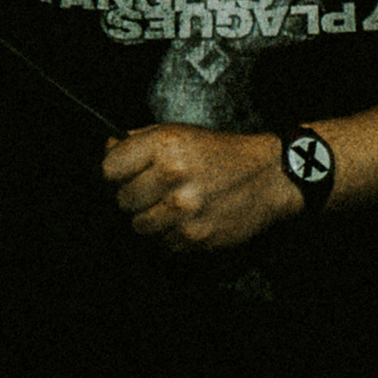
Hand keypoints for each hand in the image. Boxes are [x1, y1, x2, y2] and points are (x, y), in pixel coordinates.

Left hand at [101, 124, 299, 252]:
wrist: (269, 178)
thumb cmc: (222, 153)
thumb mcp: (181, 133)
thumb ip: (140, 139)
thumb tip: (108, 148)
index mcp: (165, 144)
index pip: (109, 169)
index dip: (115, 173)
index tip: (124, 175)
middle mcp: (172, 175)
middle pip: (121, 201)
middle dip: (133, 197)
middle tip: (152, 191)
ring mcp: (183, 210)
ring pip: (138, 227)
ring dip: (149, 220)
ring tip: (169, 207)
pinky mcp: (195, 237)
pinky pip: (162, 245)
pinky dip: (169, 237)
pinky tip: (186, 220)